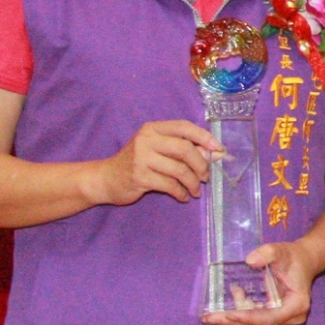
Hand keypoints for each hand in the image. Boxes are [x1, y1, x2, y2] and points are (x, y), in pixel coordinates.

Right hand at [92, 120, 221, 204]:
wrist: (106, 179)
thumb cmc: (138, 162)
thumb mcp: (158, 149)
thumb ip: (184, 149)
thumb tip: (216, 154)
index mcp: (153, 128)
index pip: (184, 127)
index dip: (204, 137)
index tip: (219, 149)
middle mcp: (146, 140)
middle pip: (185, 149)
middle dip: (201, 164)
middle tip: (206, 176)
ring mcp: (141, 158)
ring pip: (179, 169)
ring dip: (193, 182)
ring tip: (196, 190)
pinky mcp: (139, 177)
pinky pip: (170, 185)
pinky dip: (181, 192)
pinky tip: (183, 196)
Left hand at [203, 240, 318, 324]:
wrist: (303, 261)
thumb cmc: (293, 257)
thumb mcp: (281, 251)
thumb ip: (267, 253)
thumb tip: (249, 261)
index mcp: (297, 305)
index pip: (270, 318)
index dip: (249, 318)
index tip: (230, 314)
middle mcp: (292, 317)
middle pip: (260, 324)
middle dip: (234, 321)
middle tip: (209, 318)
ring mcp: (284, 319)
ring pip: (255, 324)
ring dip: (233, 319)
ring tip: (209, 315)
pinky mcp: (276, 317)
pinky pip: (255, 318)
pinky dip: (239, 313)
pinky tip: (223, 307)